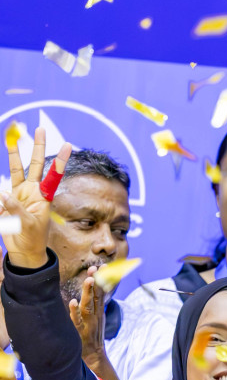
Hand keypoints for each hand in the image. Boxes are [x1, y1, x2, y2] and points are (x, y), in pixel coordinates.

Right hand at [1, 138, 68, 270]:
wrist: (22, 250)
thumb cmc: (32, 238)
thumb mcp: (27, 225)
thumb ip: (15, 209)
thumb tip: (1, 193)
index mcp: (43, 196)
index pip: (53, 174)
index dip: (59, 160)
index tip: (68, 144)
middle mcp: (31, 191)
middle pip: (35, 164)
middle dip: (36, 147)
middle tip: (40, 129)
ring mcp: (17, 194)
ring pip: (15, 169)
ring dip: (14, 154)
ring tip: (12, 137)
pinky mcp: (4, 200)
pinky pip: (0, 192)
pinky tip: (1, 199)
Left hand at [69, 266, 107, 361]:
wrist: (94, 357)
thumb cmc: (92, 336)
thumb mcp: (97, 319)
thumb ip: (94, 305)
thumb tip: (93, 290)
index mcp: (99, 312)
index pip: (101, 293)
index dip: (102, 280)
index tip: (102, 267)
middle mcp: (95, 316)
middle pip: (96, 297)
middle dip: (96, 282)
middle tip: (95, 268)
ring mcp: (88, 324)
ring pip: (88, 306)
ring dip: (88, 292)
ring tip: (89, 280)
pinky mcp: (80, 332)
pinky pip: (76, 320)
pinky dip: (74, 311)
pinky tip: (72, 302)